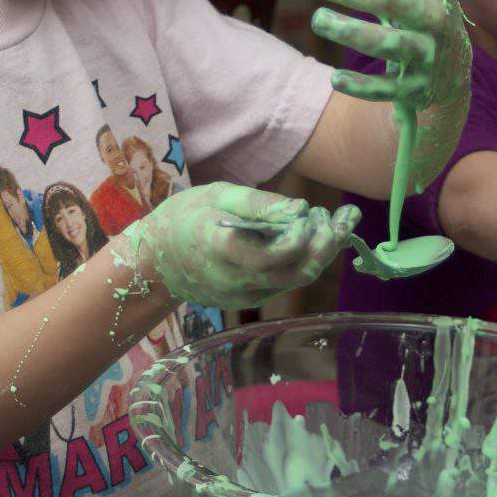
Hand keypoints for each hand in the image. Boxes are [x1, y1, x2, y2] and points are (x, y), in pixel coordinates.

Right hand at [119, 183, 359, 310]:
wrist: (155, 260)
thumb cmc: (187, 217)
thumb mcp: (218, 195)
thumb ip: (260, 204)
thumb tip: (301, 209)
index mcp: (221, 248)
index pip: (273, 255)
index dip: (301, 237)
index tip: (313, 212)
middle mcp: (234, 280)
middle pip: (296, 272)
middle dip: (326, 244)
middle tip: (341, 216)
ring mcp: (241, 296)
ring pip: (295, 280)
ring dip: (321, 252)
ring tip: (334, 223)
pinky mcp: (248, 301)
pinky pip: (284, 283)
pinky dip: (304, 261)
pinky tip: (313, 238)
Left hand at [302, 0, 468, 112]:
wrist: (452, 76)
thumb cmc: (431, 11)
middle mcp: (434, 18)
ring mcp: (427, 55)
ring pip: (390, 43)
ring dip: (352, 31)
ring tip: (318, 19)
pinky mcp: (416, 88)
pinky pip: (389, 88)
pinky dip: (363, 86)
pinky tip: (334, 77)